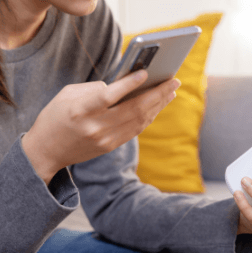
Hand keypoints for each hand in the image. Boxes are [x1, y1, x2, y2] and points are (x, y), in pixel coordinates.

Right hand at [22, 70, 179, 184]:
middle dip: (158, 94)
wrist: (47, 151)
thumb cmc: (55, 117)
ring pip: (139, 121)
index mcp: (81, 111)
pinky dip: (149, 116)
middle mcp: (96, 127)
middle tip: (174, 80)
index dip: (129, 84)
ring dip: (158, 105)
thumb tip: (122, 86)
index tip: (147, 73)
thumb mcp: (67, 95)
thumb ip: (95, 89)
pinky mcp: (111, 146)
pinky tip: (158, 106)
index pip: (110, 96)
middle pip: (134, 109)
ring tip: (171, 92)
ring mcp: (106, 139)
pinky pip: (136, 130)